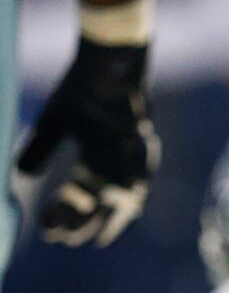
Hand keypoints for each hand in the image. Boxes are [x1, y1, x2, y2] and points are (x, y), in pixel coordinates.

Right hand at [16, 37, 159, 246]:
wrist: (108, 54)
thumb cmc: (83, 88)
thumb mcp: (55, 122)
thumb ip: (41, 149)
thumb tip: (22, 177)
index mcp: (97, 162)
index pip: (81, 198)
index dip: (66, 217)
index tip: (49, 233)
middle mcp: (119, 160)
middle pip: (107, 199)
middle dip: (90, 219)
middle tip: (71, 237)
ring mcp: (134, 144)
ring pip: (130, 181)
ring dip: (113, 201)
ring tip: (100, 220)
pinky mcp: (143, 123)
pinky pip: (138, 145)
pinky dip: (129, 164)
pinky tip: (124, 182)